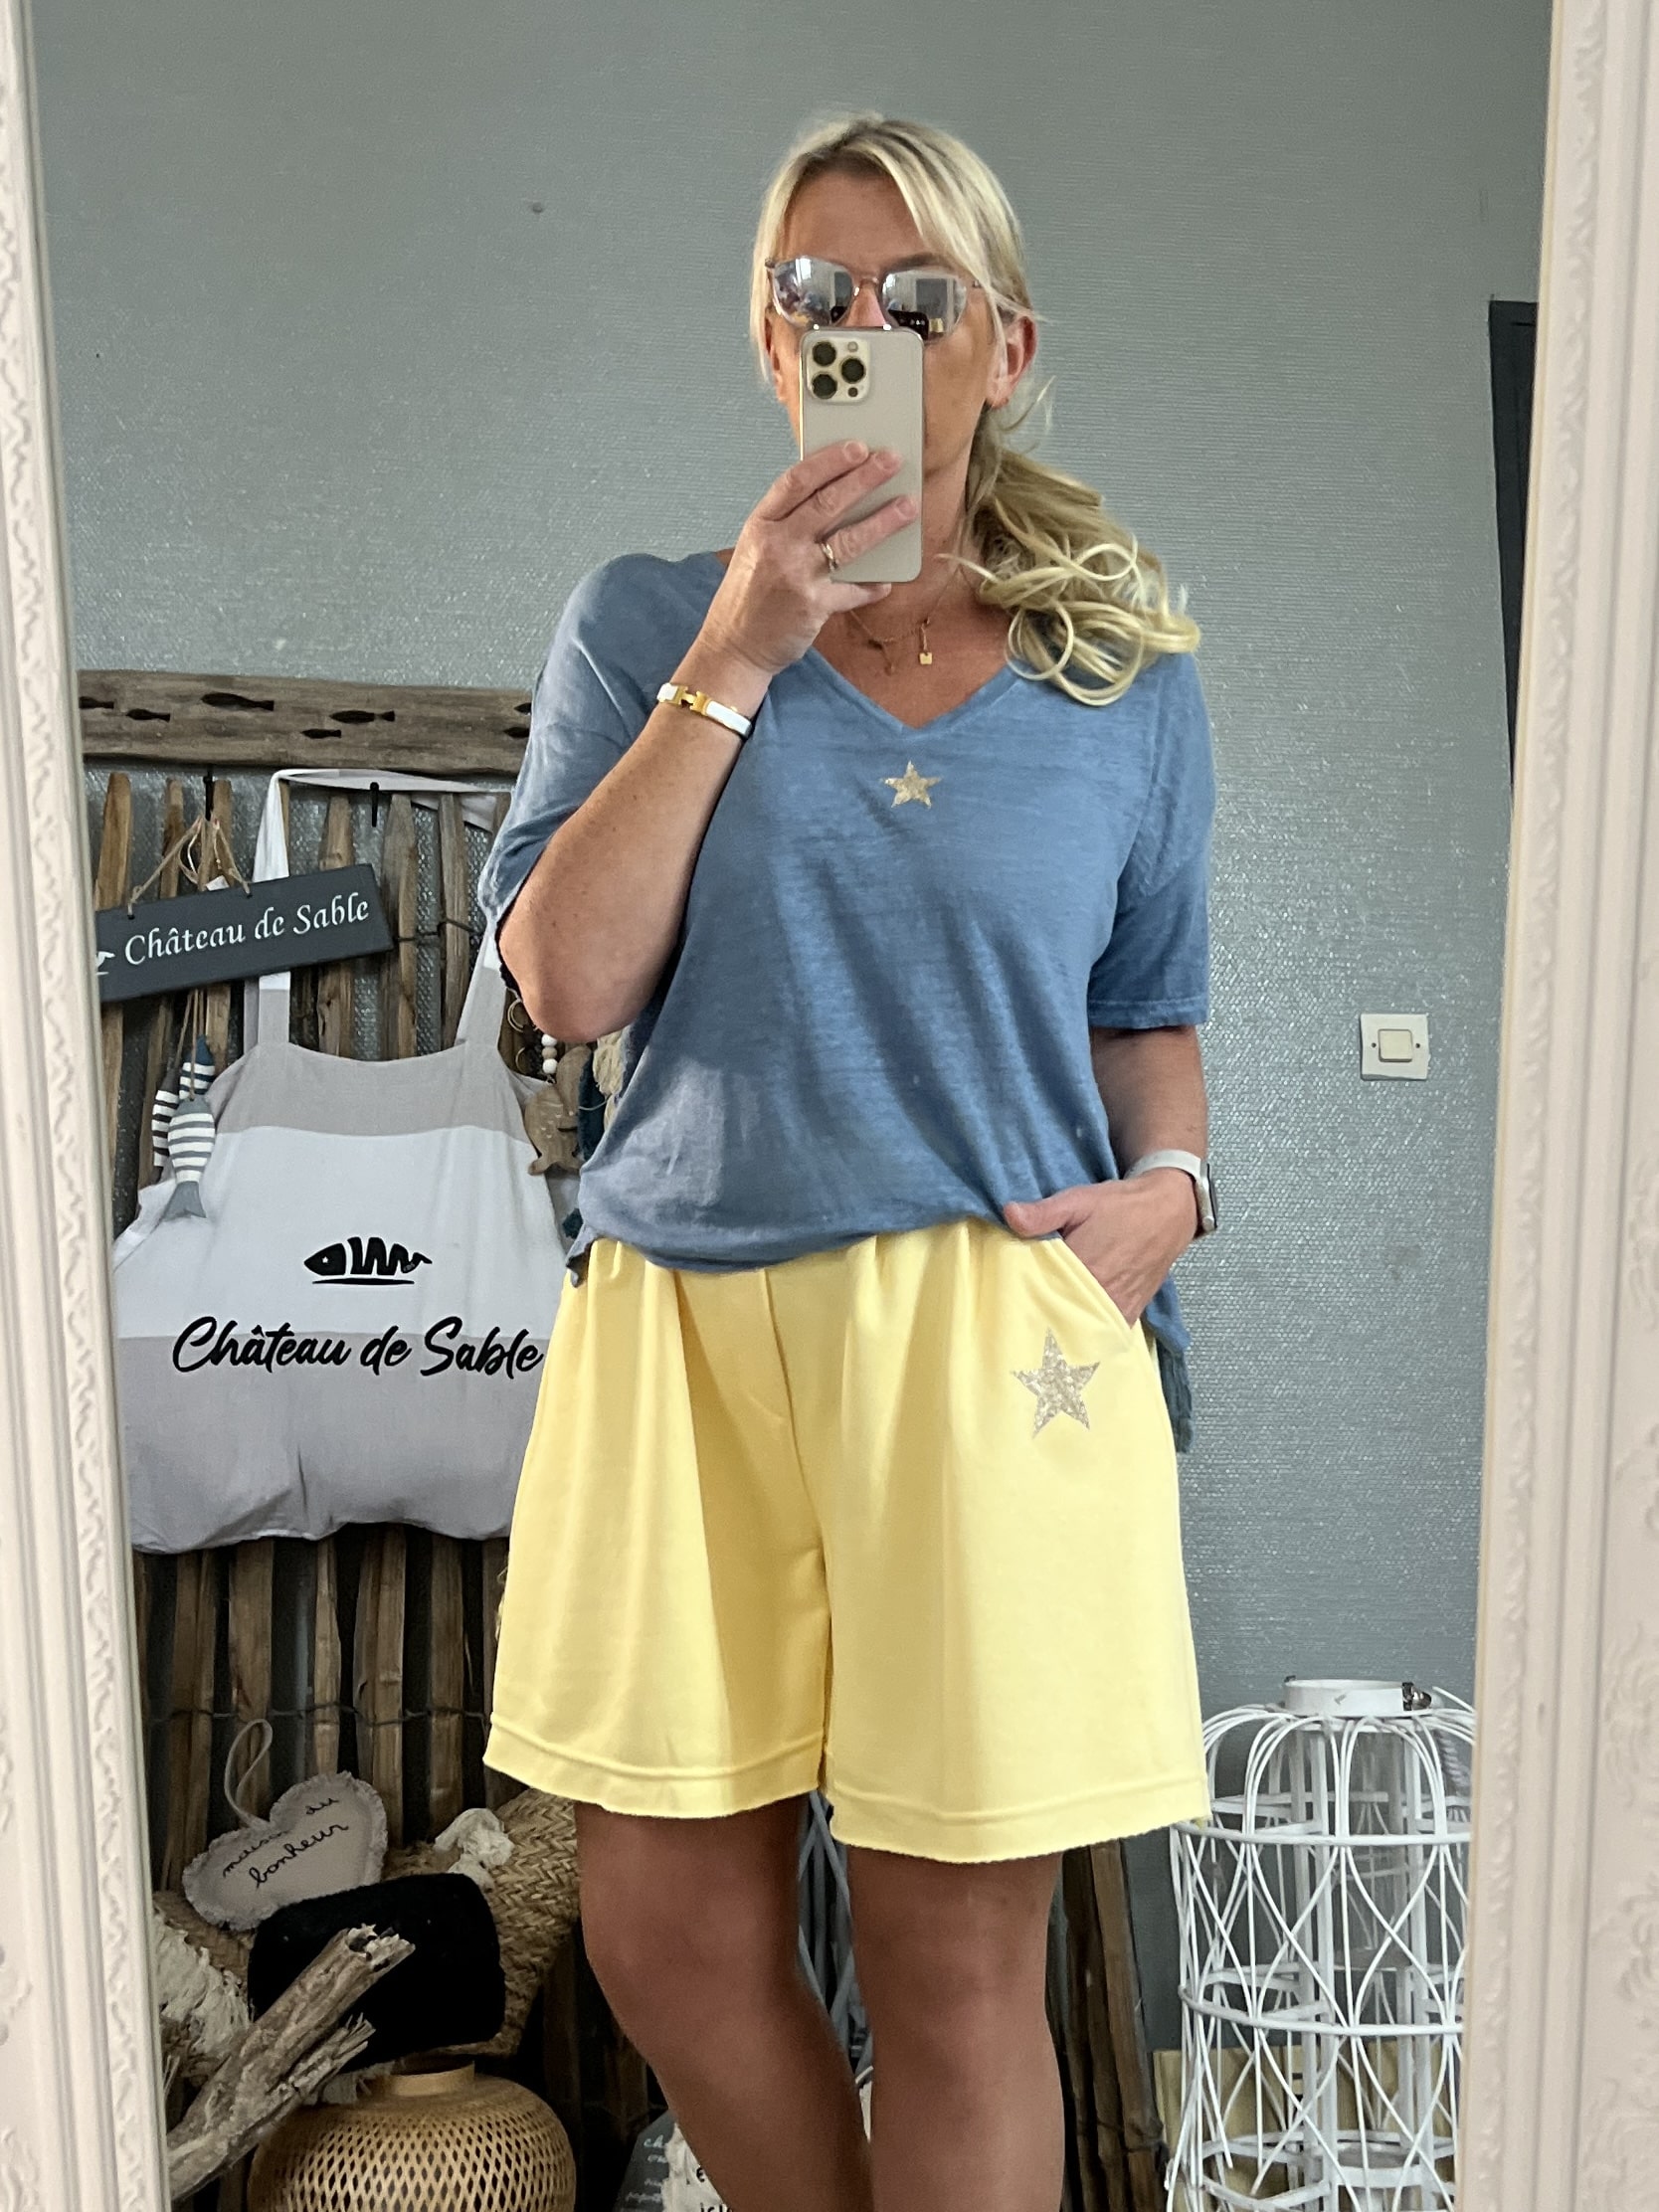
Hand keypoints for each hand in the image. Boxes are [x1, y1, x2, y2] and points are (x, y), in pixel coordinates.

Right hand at [696, 441, 916, 681]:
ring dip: (882, 522)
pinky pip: (852, 590)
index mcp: (761, 525)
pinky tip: (886, 580)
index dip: (830, 460)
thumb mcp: (756, 549)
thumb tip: (836, 501)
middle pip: (828, 503)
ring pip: (848, 540)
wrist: (733, 646)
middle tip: (892, 461)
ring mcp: (796, 575)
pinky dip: (872, 586)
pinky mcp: (813, 605)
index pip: (797, 481)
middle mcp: (777, 545)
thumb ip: (788, 525)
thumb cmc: (747, 597)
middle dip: (865, 478)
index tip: (857, 446)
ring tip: (906, 507)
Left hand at [1003, 1171, 1195, 1327]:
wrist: (1167, 1215)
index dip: (1019, 1296)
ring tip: (1038, 1324)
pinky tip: (1066, 1328)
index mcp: (1083, 1268)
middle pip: (1057, 1316)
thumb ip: (1043, 1212)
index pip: (1039, 1292)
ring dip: (1058, 1327)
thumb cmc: (1121, 1207)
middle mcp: (1100, 1295)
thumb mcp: (1079, 1200)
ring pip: (1077, 1329)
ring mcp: (1116, 1309)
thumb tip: (1009, 1215)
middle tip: (1016, 1314)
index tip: (1004, 1297)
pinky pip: (1099, 1333)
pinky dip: (1082, 1333)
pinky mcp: (1127, 1315)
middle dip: (1036, 1315)